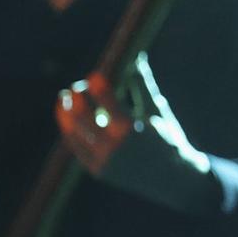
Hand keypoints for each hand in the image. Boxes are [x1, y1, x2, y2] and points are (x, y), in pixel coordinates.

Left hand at [55, 52, 214, 208]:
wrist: (174, 179)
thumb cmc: (169, 139)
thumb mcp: (157, 111)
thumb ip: (143, 85)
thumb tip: (137, 57)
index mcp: (131, 129)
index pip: (107, 103)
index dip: (98, 87)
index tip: (93, 76)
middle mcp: (114, 146)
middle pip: (83, 119)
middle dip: (75, 101)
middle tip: (73, 88)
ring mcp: (104, 161)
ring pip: (75, 135)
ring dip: (65, 116)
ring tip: (62, 100)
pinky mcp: (99, 172)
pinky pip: (78, 149)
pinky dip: (72, 133)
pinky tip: (68, 120)